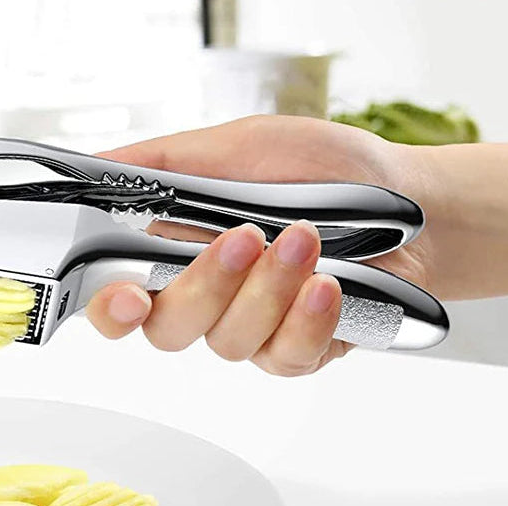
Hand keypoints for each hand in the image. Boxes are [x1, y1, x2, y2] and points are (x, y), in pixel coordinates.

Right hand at [85, 115, 438, 375]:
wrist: (407, 199)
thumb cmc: (323, 169)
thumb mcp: (237, 145)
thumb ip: (163, 162)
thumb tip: (99, 168)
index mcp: (174, 247)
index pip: (118, 296)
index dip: (111, 307)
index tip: (127, 298)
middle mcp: (204, 296)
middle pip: (166, 328)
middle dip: (205, 285)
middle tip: (246, 238)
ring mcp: (249, 329)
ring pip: (227, 341)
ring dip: (269, 290)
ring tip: (308, 240)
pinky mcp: (295, 352)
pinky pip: (282, 357)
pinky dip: (306, 319)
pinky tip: (327, 285)